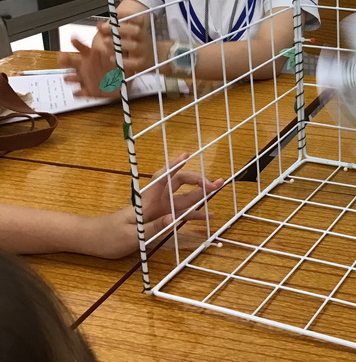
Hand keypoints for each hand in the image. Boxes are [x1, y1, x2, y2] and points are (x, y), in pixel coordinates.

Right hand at [58, 26, 118, 97]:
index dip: (77, 43)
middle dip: (66, 60)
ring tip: (68, 77)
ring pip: (73, 78)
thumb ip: (110, 39)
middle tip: (62, 57)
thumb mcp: (117, 52)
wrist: (122, 83)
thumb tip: (104, 26)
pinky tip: (78, 92)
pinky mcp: (89, 91)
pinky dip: (80, 93)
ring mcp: (85, 79)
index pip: (82, 48)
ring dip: (70, 78)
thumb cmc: (116, 66)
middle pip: (72, 62)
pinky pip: (83, 93)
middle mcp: (85, 67)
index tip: (73, 38)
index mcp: (91, 57)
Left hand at [92, 153, 223, 258]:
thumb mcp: (131, 235)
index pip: (162, 179)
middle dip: (197, 179)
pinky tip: (208, 216)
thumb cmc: (109, 236)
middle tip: (215, 182)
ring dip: (201, 194)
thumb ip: (153, 227)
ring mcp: (159, 209)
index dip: (174, 166)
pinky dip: (194, 214)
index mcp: (146, 201)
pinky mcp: (161, 218)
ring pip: (184, 198)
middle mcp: (155, 201)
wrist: (96, 240)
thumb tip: (173, 219)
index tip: (186, 155)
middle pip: (179, 184)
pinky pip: (181, 214)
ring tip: (218, 188)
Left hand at [96, 16, 156, 75]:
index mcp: (141, 31)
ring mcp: (144, 51)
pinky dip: (123, 61)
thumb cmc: (141, 46)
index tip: (117, 13)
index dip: (128, 15)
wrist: (159, 59)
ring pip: (134, 46)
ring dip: (119, 44)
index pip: (138, 20)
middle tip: (105, 28)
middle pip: (136, 31)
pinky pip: (134, 63)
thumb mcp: (131, 36)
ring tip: (106, 42)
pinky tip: (112, 58)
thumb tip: (99, 25)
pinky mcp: (142, 64)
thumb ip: (114, 31)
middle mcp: (143, 40)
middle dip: (120, 29)